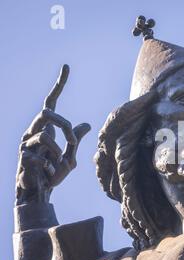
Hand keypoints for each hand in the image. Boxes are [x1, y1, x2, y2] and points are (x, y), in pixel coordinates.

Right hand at [15, 65, 90, 204]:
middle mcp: (33, 130)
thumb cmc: (53, 174)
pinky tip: (48, 174)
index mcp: (46, 128)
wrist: (40, 192)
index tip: (67, 67)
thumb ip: (75, 140)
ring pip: (46, 136)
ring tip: (58, 165)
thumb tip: (85, 123)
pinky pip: (41, 155)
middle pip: (47, 112)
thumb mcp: (69, 156)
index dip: (59, 85)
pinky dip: (51, 167)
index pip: (51, 103)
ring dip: (58, 153)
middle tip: (72, 141)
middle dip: (64, 125)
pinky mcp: (21, 155)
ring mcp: (25, 142)